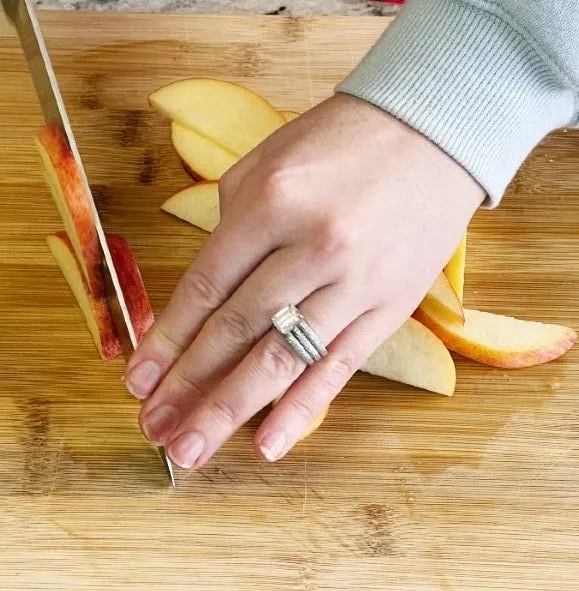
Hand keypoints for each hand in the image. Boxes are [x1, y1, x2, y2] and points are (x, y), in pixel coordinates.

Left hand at [125, 93, 483, 468]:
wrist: (435, 133)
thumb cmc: (344, 141)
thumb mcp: (269, 162)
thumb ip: (231, 226)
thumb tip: (207, 291)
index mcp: (272, 202)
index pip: (207, 286)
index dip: (169, 339)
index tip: (139, 378)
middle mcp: (311, 247)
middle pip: (237, 330)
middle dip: (189, 385)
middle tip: (154, 427)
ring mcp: (355, 282)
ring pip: (282, 358)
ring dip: (230, 409)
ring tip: (191, 449)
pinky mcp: (389, 307)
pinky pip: (339, 366)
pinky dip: (302, 409)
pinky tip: (268, 445)